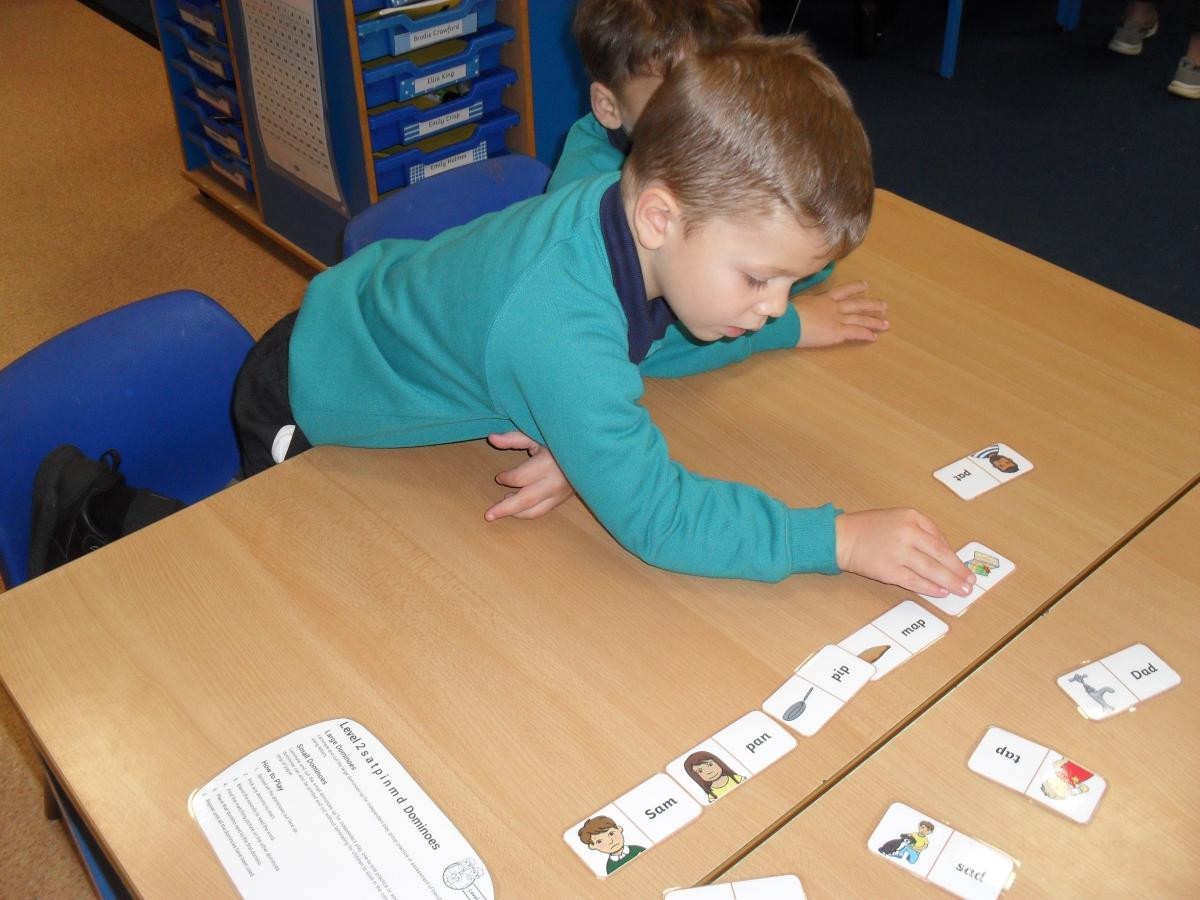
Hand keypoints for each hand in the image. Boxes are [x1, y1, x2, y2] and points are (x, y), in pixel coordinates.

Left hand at [484, 431, 574, 520]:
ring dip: (516, 513)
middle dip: (505, 509)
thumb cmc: (559, 441)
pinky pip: (542, 511)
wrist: (588, 452)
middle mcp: (554, 482)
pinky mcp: (563, 500)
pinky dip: (527, 512)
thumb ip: (514, 438)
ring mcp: (560, 494)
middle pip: (526, 500)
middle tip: (488, 515)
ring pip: (534, 511)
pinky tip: (518, 507)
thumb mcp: (536, 435)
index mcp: (547, 464)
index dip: (506, 478)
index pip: (520, 478)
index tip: (500, 476)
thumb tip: (491, 438)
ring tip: (501, 508)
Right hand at [795, 280, 887, 347]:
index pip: (844, 290)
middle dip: (872, 305)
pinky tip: (874, 337)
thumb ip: (807, 302)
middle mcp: (834, 307)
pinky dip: (866, 334)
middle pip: (858, 304)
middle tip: (884, 306)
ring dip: (874, 321)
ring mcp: (837, 319)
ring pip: (860, 319)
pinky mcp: (837, 332)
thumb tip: (805, 303)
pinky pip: (855, 333)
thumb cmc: (787, 313)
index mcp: (824, 298)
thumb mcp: (799, 301)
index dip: (856, 288)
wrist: (788, 322)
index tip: (866, 285)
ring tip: (886, 324)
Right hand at [835, 508, 974, 596]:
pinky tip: (940, 592)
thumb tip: (943, 554)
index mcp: (911, 517)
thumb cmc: (868, 528)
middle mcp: (907, 533)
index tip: (963, 567)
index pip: (939, 538)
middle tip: (970, 581)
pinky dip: (929, 588)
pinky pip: (914, 581)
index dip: (954, 555)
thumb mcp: (897, 518)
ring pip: (931, 570)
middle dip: (958, 570)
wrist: (840, 537)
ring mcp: (898, 552)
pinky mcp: (888, 570)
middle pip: (940, 555)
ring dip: (949, 581)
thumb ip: (920, 531)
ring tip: (962, 590)